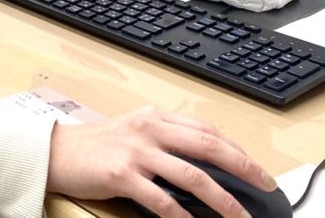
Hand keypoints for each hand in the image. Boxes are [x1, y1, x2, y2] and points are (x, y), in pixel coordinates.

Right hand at [46, 105, 275, 217]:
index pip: (207, 131)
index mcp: (156, 117)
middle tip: (266, 187)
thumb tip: (206, 164)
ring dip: (222, 200)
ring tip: (239, 217)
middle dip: (244, 168)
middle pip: (208, 146)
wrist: (57, 152)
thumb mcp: (135, 131)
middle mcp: (150, 129)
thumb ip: (167, 139)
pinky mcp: (122, 175)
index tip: (258, 170)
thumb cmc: (97, 145)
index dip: (238, 150)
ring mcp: (136, 151)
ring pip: (192, 175)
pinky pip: (162, 200)